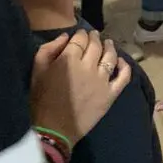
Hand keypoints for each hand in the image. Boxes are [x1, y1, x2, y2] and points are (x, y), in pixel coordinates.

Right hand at [30, 30, 130, 146]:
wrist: (53, 129)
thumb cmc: (41, 100)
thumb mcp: (37, 71)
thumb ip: (49, 49)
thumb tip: (65, 37)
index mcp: (69, 59)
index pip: (80, 39)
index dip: (81, 34)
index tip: (81, 33)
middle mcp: (88, 67)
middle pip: (96, 46)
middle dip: (95, 38)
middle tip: (94, 35)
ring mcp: (102, 81)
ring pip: (110, 57)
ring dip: (110, 47)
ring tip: (108, 43)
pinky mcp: (110, 94)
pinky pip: (123, 77)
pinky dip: (125, 67)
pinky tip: (121, 61)